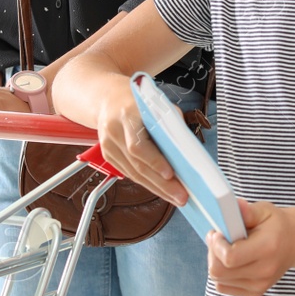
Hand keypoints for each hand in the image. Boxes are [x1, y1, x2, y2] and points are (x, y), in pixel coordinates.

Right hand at [94, 84, 188, 206]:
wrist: (107, 98)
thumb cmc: (137, 100)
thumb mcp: (155, 103)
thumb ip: (170, 123)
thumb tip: (187, 149)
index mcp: (127, 114)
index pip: (138, 144)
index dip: (154, 161)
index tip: (170, 174)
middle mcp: (114, 131)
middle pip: (137, 164)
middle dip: (161, 183)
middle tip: (181, 196)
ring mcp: (108, 145)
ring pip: (133, 173)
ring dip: (156, 188)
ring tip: (175, 197)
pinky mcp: (108, 155)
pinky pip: (129, 173)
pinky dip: (147, 182)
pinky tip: (161, 189)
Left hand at [206, 199, 294, 295]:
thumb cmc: (276, 225)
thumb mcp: (265, 211)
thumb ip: (248, 211)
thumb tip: (236, 206)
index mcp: (267, 248)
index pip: (230, 257)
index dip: (216, 245)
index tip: (218, 233)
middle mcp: (264, 270)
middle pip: (219, 272)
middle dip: (212, 253)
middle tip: (218, 239)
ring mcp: (260, 285)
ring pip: (219, 280)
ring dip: (216, 263)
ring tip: (226, 249)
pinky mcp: (255, 291)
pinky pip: (224, 287)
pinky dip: (222, 274)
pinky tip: (231, 261)